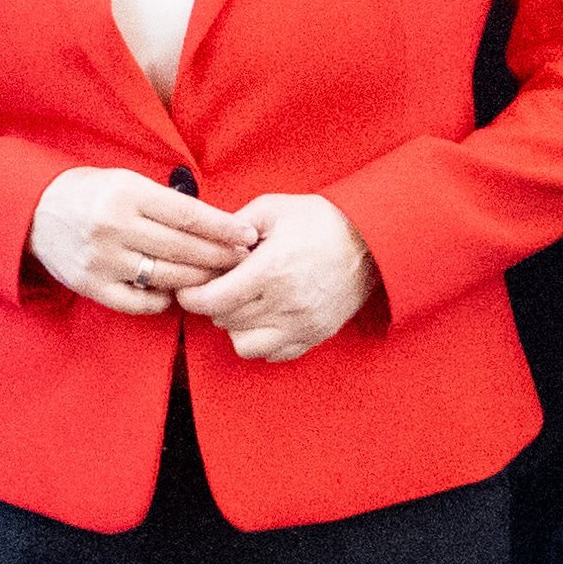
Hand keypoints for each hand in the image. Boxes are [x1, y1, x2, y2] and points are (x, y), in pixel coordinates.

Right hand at [31, 167, 252, 314]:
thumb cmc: (92, 193)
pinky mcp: (91, 285)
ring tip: (218, 278)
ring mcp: (102, 259)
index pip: (189, 215)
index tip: (247, 235)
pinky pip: (138, 302)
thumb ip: (166, 201)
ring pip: (166, 277)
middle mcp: (114, 227)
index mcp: (126, 193)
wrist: (36, 210)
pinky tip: (175, 293)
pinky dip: (162, 301)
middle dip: (219, 257)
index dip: (223, 228)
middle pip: (182, 248)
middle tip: (242, 261)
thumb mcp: (127, 181)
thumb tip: (217, 223)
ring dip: (198, 280)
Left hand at [169, 191, 376, 362]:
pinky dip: (261, 340)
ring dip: (235, 327)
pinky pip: (273, 355)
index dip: (192, 296)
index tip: (190, 288)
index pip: (213, 300)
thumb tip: (206, 242)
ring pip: (244, 345)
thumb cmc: (322, 220)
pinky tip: (264, 317)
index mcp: (271, 270)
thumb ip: (233, 226)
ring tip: (243, 304)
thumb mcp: (273, 209)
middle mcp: (286, 303)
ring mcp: (302, 323)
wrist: (372, 239)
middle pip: (225, 321)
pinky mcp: (315, 335)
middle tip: (220, 285)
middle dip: (214, 303)